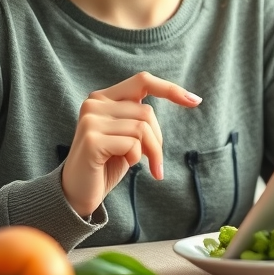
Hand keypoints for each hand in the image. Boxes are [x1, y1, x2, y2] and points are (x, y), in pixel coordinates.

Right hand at [61, 71, 201, 216]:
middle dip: (157, 140)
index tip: (195, 101)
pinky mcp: (92, 139)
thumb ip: (140, 116)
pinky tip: (124, 165)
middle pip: (146, 112)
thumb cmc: (107, 164)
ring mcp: (91, 120)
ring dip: (150, 152)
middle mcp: (94, 103)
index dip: (170, 89)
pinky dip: (136, 158)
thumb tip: (185, 97)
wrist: (78, 193)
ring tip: (143, 166)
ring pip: (142, 128)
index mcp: (103, 97)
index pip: (142, 81)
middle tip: (155, 162)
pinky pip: (132, 144)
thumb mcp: (128, 135)